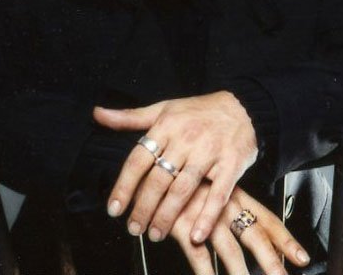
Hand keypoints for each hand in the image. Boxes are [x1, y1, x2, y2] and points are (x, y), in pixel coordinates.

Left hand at [94, 90, 257, 243]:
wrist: (244, 106)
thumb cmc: (199, 111)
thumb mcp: (164, 108)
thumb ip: (130, 117)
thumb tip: (97, 114)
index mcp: (166, 126)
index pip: (138, 160)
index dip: (124, 186)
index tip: (114, 210)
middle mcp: (187, 139)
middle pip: (158, 179)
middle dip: (143, 208)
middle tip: (133, 229)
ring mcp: (210, 152)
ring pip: (183, 190)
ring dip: (167, 216)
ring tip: (156, 234)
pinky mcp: (232, 164)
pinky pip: (218, 195)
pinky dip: (207, 217)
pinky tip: (195, 235)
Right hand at [171, 184, 310, 274]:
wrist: (151, 167)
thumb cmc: (181, 180)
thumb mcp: (209, 189)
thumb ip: (227, 207)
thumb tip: (247, 228)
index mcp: (235, 197)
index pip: (267, 220)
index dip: (285, 240)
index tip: (303, 258)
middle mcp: (224, 206)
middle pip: (254, 236)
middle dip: (271, 261)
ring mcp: (204, 215)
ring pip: (229, 250)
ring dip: (240, 273)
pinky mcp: (182, 225)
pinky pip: (197, 256)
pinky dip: (206, 272)